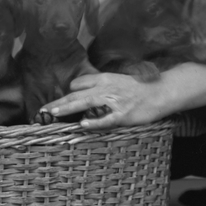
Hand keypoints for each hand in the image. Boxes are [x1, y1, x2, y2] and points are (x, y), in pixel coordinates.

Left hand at [41, 59, 205, 130]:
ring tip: (52, 115)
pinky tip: (83, 125)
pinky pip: (106, 118)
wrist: (163, 91)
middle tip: (42, 112)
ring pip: (86, 103)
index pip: (78, 85)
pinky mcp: (124, 114)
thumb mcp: (118, 83)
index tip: (52, 107)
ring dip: (67, 109)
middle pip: (76, 94)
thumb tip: (84, 96)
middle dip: (58, 104)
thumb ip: (101, 89)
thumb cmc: (140, 90)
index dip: (66, 95)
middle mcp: (106, 88)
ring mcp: (114, 101)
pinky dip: (94, 122)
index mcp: (104, 79)